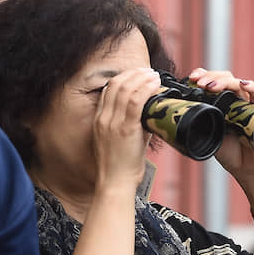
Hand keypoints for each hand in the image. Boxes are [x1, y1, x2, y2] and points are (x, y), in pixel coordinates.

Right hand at [93, 68, 160, 188]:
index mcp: (99, 120)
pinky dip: (146, 88)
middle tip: (147, 71)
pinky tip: (154, 84)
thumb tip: (148, 113)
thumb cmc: (119, 166)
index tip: (136, 75)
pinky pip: (136, 101)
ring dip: (141, 78)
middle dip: (133, 74)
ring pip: (126, 89)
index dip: (123, 78)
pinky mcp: (126, 129)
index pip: (107, 90)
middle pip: (115, 85)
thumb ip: (130, 124)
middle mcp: (103, 118)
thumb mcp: (119, 141)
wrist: (115, 183)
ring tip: (153, 75)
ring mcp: (113, 123)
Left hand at [186, 68, 253, 181]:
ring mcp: (246, 104)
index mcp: (219, 102)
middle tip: (198, 82)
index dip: (202, 75)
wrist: (244, 166)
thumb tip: (180, 114)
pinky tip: (243, 84)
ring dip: (223, 81)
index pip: (212, 80)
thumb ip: (198, 122)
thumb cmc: (227, 150)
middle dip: (210, 76)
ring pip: (237, 83)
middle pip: (224, 77)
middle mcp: (233, 100)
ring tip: (210, 86)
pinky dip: (251, 87)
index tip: (191, 78)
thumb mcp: (207, 134)